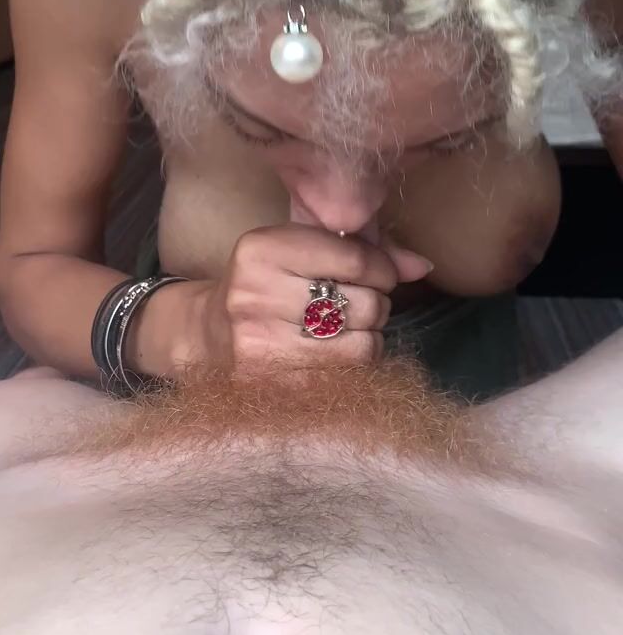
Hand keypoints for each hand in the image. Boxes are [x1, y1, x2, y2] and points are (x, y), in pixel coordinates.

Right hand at [143, 226, 431, 373]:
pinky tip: (333, 354)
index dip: (383, 268)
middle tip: (357, 304)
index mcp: (260, 249)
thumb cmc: (268, 283)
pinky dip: (353, 367)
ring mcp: (258, 346)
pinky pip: (347, 378)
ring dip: (367, 338)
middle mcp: (253, 294)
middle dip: (375, 304)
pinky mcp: (270, 386)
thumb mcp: (301, 248)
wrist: (209, 335)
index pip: (355, 257)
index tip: (380, 275)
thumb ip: (365, 249)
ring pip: (362, 346)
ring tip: (346, 330)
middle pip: (363, 303)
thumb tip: (425, 265)